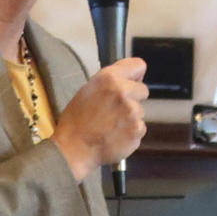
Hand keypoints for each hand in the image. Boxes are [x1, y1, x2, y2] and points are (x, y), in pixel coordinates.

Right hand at [52, 57, 147, 181]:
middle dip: (132, 99)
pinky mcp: (137, 130)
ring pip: (140, 111)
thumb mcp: (87, 91)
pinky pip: (139, 128)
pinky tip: (114, 136)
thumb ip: (110, 82)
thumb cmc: (76, 123)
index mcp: (109, 79)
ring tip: (110, 126)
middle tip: (114, 111)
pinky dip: (130, 133)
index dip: (134, 76)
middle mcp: (123, 92)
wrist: (73, 149)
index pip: (138, 65)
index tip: (131, 83)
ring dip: (129, 118)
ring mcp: (133, 112)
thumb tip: (129, 79)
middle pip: (142, 91)